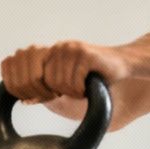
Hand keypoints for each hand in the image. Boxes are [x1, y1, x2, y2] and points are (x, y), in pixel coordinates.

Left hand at [0, 40, 132, 105]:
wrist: (123, 63)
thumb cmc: (95, 75)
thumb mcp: (68, 77)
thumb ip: (50, 84)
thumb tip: (27, 101)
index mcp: (53, 52)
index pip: (35, 76)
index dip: (44, 91)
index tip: (56, 98)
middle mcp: (60, 47)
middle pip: (48, 81)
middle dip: (62, 93)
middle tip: (75, 93)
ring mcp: (73, 49)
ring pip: (61, 82)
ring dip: (73, 93)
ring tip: (83, 90)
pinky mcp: (86, 55)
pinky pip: (75, 81)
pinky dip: (82, 90)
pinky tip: (89, 87)